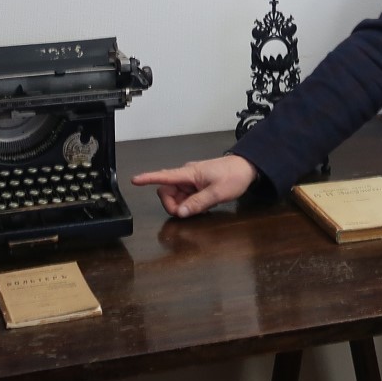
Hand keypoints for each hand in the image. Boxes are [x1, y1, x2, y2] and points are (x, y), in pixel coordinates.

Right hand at [131, 154, 256, 217]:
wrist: (246, 168)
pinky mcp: (195, 185)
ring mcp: (191, 181)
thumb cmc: (233, 176)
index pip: (164, 175)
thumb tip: (180, 212)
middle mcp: (186, 176)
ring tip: (200, 207)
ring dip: (182, 206)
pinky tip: (201, 206)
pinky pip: (185, 197)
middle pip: (166, 192)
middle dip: (172, 205)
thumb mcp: (217, 193)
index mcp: (189, 173)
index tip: (135, 180)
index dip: (148, 178)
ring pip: (175, 196)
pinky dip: (188, 204)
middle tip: (188, 212)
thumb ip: (197, 203)